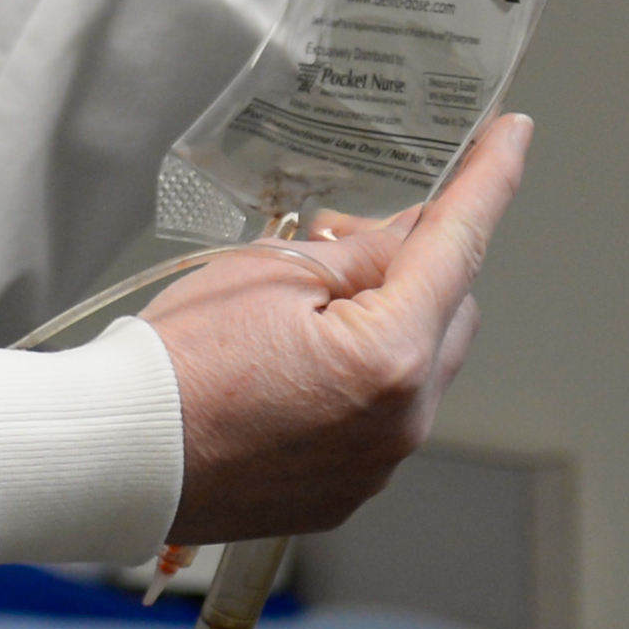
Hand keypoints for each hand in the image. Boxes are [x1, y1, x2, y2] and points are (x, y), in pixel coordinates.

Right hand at [149, 117, 526, 545]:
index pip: (457, 245)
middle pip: (449, 313)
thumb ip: (356, 253)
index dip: (489, 180)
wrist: (114, 457)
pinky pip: (379, 422)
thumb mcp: (265, 273)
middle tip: (334, 245)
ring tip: (294, 320)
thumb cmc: (174, 365)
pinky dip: (354, 388)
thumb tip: (406, 242)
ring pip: (417, 370)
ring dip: (383, 331)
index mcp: (388, 357)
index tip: (514, 135)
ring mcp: (377, 466)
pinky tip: (285, 377)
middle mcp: (402, 422)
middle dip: (413, 270)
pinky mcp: (345, 494)